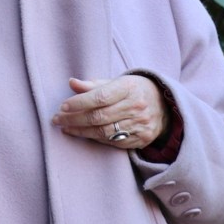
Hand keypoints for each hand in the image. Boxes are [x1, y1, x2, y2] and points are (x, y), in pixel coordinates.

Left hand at [52, 76, 168, 148]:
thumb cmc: (135, 90)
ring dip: (81, 131)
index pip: (100, 97)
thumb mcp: (118, 82)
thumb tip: (71, 83)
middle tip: (57, 119)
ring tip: (66, 127)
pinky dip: (95, 138)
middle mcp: (136, 107)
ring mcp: (139, 125)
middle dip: (74, 119)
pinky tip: (83, 134)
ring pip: (104, 132)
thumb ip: (94, 85)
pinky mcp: (140, 139)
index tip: (63, 106)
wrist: (165, 105)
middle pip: (99, 116)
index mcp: (129, 88)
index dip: (79, 103)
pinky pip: (113, 142)